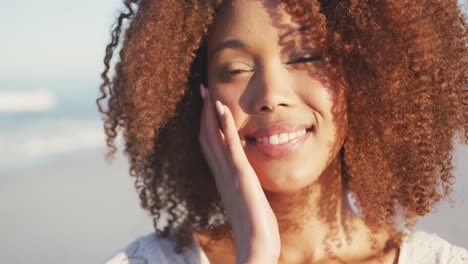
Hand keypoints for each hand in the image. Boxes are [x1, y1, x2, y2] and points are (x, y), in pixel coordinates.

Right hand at [198, 84, 279, 263]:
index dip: (206, 124)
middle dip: (204, 112)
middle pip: (207, 136)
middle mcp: (222, 174)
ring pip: (215, 138)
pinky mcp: (241, 177)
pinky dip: (225, 126)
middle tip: (201, 90)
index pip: (210, 146)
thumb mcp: (247, 203)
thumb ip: (242, 188)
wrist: (256, 248)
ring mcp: (230, 174)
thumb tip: (244, 180)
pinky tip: (223, 108)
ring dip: (211, 113)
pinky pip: (231, 147)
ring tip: (208, 92)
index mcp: (223, 179)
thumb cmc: (255, 230)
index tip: (207, 106)